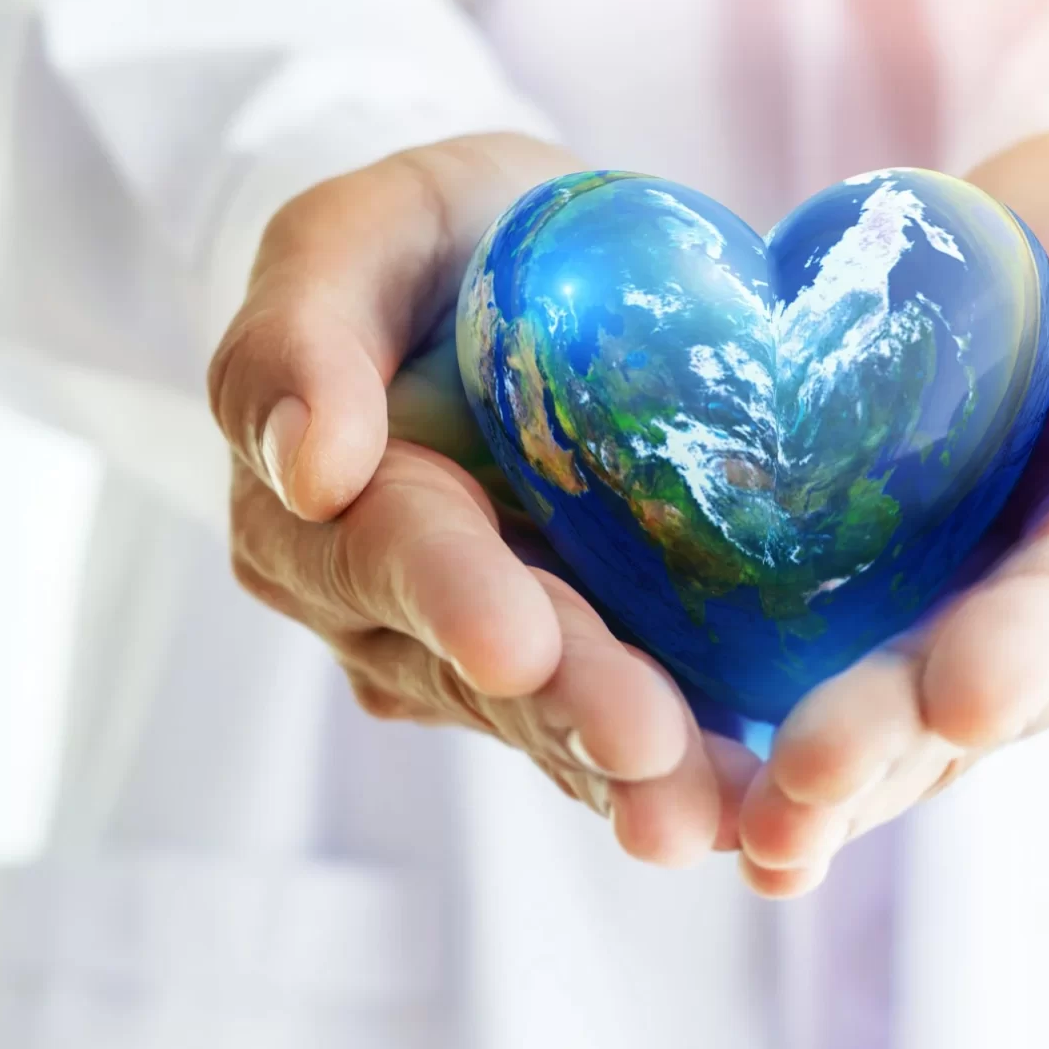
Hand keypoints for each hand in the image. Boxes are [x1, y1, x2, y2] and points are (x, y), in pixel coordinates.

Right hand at [209, 134, 749, 865]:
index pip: (388, 550)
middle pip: (480, 666)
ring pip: (550, 724)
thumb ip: (302, 331)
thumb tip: (309, 465)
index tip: (520, 642)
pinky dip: (682, 775)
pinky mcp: (567, 677)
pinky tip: (746, 812)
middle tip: (645, 749)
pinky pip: (612, 738)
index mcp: (320, 509)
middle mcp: (385, 612)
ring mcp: (474, 659)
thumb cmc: (430, 246)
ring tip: (699, 813)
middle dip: (566, 707)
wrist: (509, 285)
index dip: (453, 595)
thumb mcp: (358, 235)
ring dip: (624, 772)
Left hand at [735, 132, 1048, 894]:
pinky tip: (726, 829)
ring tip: (758, 838)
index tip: (962, 693)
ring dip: (839, 793)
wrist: (1030, 265)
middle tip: (807, 781)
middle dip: (900, 740)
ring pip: (920, 739)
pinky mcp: (911, 656)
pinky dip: (797, 785)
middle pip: (992, 692)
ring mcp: (1001, 656)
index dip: (1033, 643)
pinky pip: (864, 730)